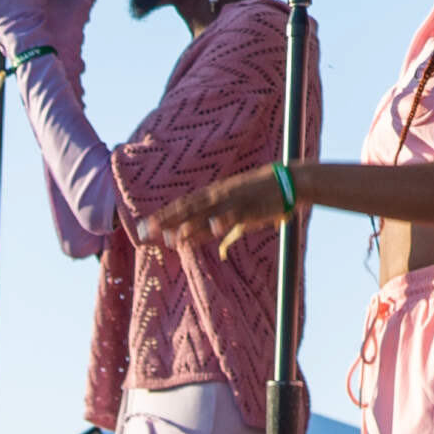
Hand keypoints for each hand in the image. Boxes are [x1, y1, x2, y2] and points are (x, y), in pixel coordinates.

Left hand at [140, 165, 291, 260]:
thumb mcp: (241, 214)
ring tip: (172, 238)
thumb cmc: (263, 198)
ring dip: (189, 226)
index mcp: (215, 194)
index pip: (183, 205)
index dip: (164, 216)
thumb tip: (220, 252)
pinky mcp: (250, 207)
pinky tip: (212, 229)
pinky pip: (234, 216)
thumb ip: (227, 231)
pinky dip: (223, 221)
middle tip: (146, 232)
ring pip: (207, 214)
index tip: (145, 226)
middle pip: (188, 209)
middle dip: (166, 221)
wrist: (288, 181)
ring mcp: (233, 201)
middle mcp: (219, 196)